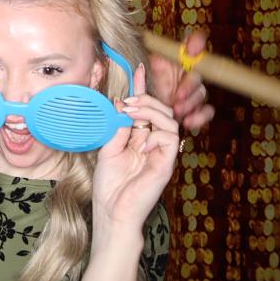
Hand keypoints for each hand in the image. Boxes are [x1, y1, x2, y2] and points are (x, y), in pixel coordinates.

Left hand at [94, 64, 178, 236]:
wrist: (112, 211)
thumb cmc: (109, 185)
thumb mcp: (109, 149)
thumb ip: (118, 127)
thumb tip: (121, 103)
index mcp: (140, 139)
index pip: (146, 109)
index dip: (143, 88)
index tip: (139, 69)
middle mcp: (154, 143)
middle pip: (161, 109)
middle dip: (145, 97)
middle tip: (127, 99)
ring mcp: (162, 153)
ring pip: (169, 119)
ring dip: (149, 109)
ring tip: (130, 111)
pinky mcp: (167, 163)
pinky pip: (170, 136)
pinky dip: (155, 130)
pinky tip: (140, 136)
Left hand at [148, 29, 213, 130]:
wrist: (139, 108)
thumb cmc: (141, 84)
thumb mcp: (142, 67)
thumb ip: (149, 55)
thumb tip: (155, 51)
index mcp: (177, 58)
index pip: (194, 42)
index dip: (196, 43)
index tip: (191, 49)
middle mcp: (188, 72)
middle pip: (198, 74)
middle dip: (189, 86)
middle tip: (177, 95)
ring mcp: (192, 90)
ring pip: (201, 94)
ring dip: (191, 103)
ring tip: (176, 110)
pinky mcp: (194, 108)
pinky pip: (206, 111)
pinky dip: (200, 117)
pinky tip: (188, 122)